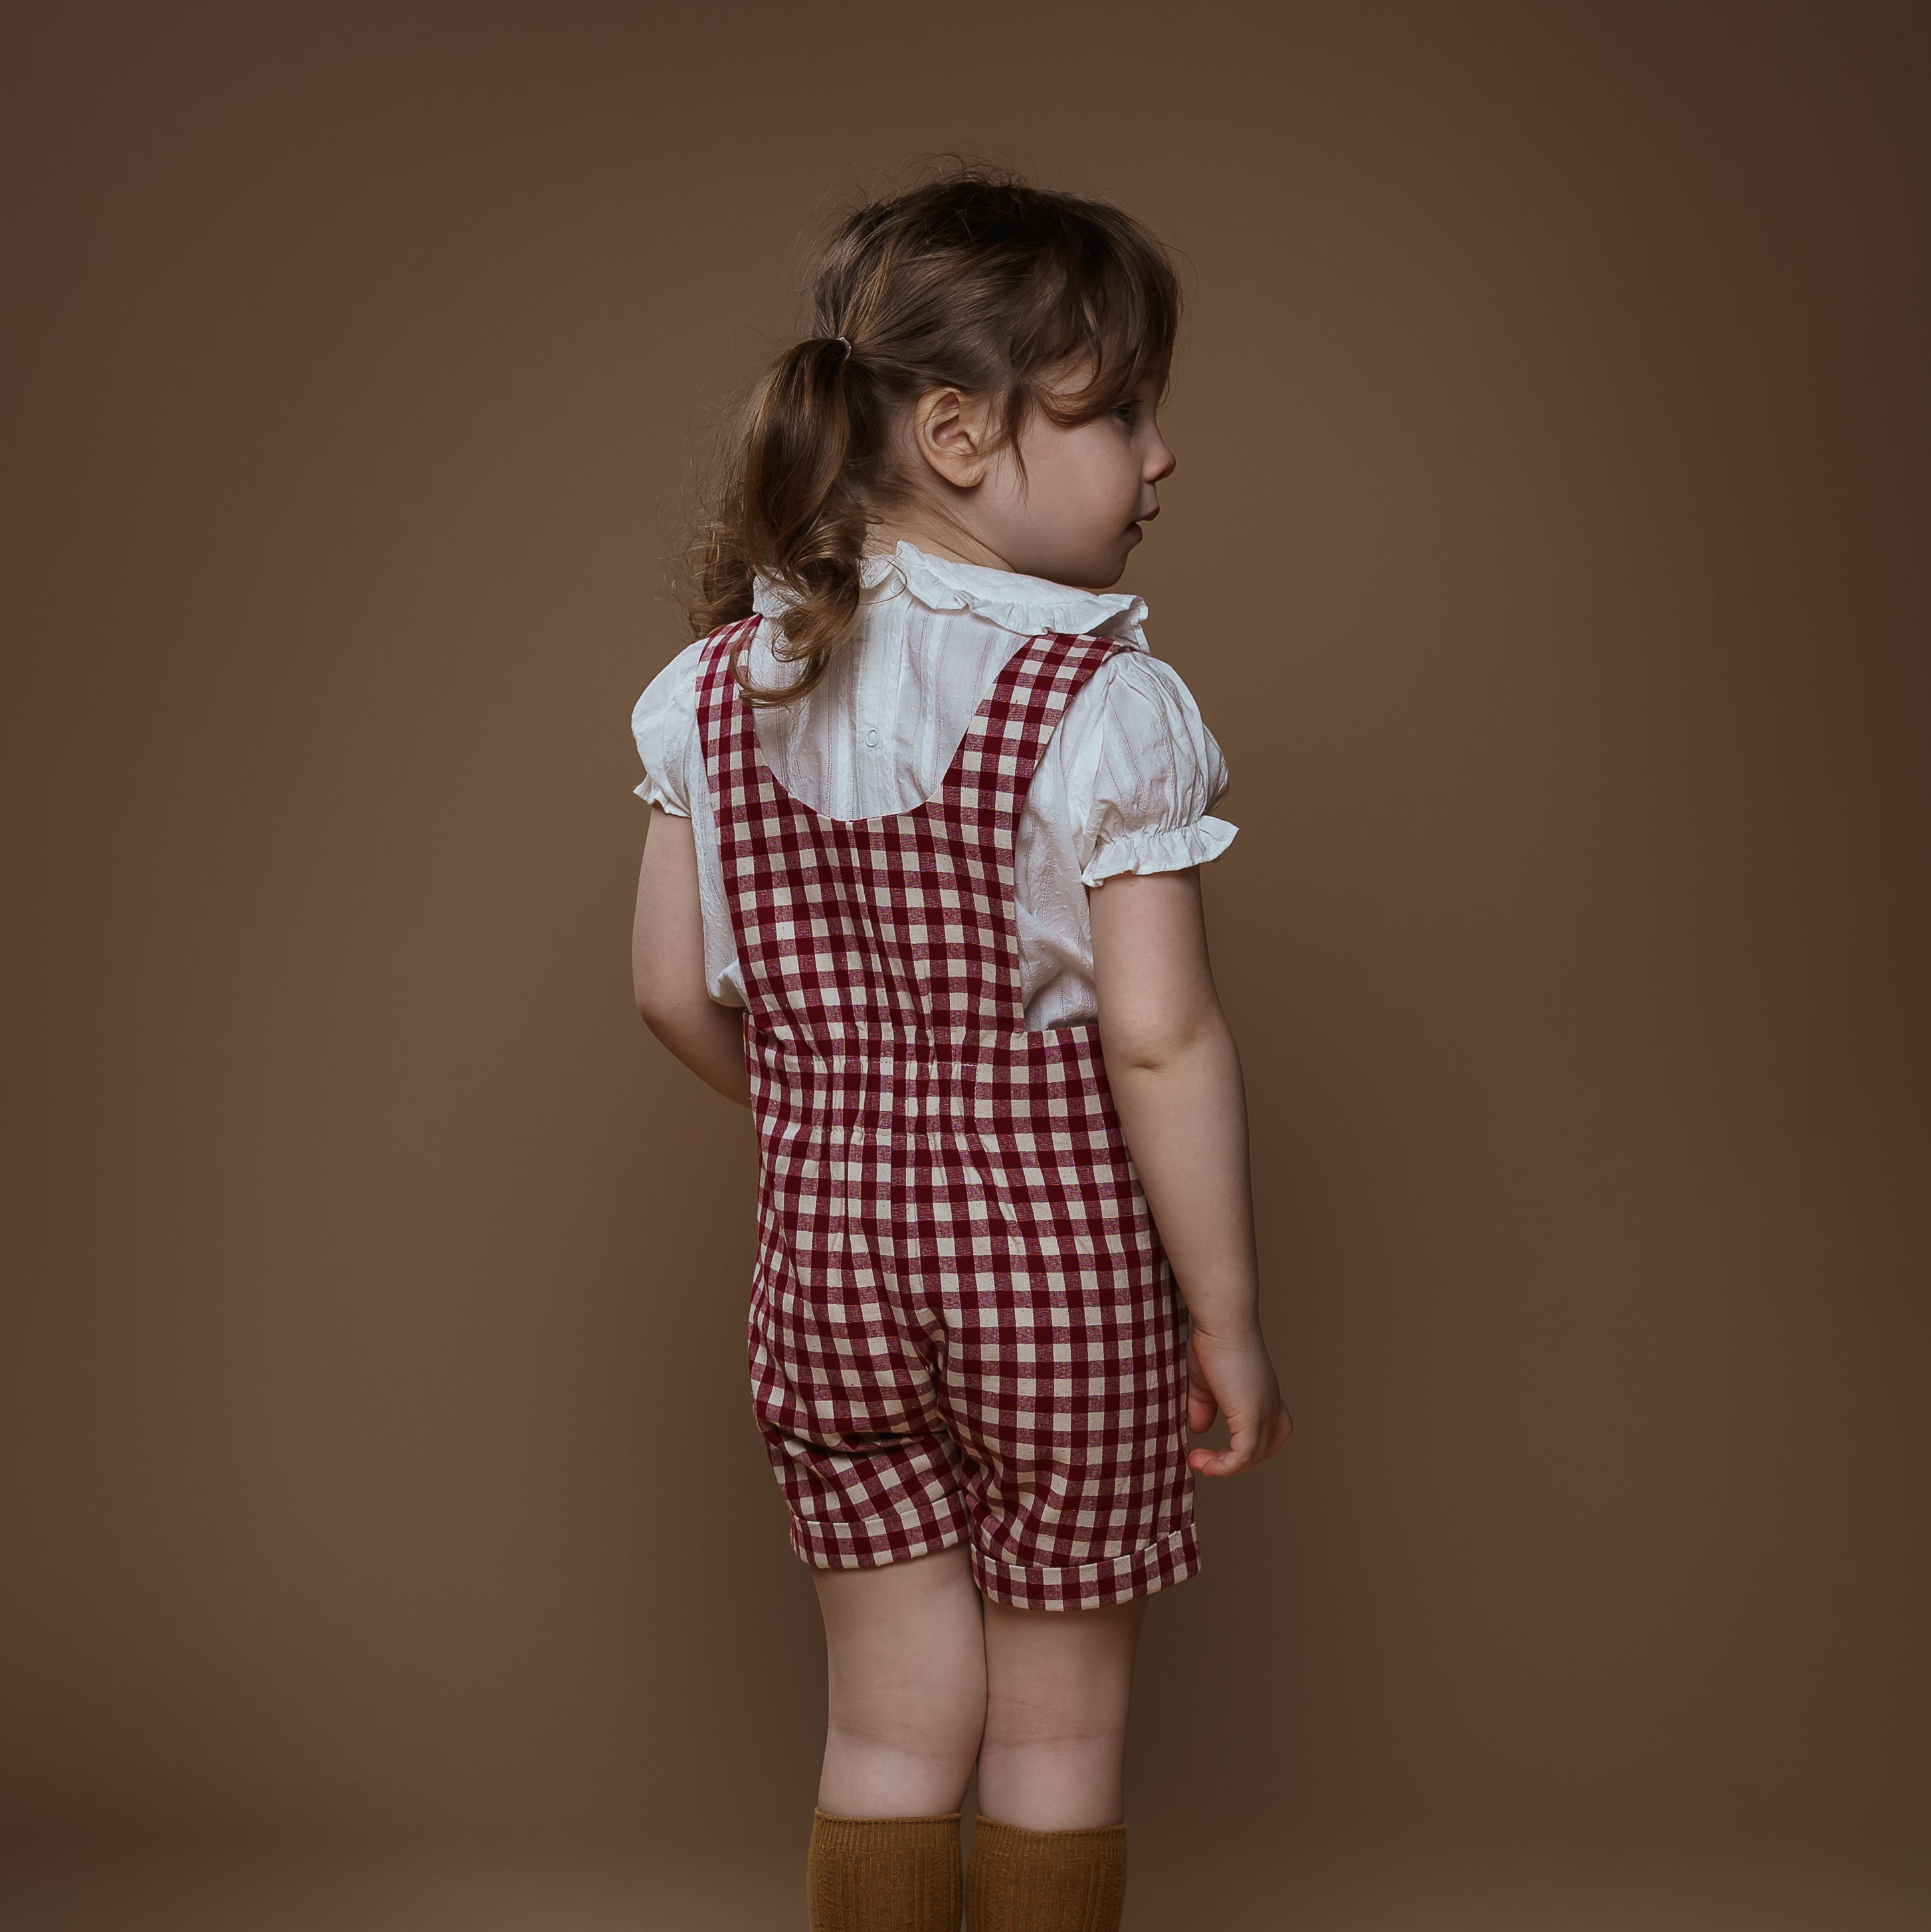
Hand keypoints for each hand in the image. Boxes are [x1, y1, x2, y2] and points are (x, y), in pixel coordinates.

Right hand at [1185, 1326, 1291, 1476]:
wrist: (1221, 1323)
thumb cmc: (1212, 1342)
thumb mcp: (1204, 1382)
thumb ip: (1203, 1407)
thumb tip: (1198, 1429)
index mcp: (1265, 1395)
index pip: (1272, 1433)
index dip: (1249, 1446)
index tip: (1217, 1447)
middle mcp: (1271, 1406)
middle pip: (1265, 1449)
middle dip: (1235, 1460)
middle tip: (1206, 1460)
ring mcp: (1265, 1412)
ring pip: (1253, 1457)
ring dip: (1222, 1466)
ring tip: (1197, 1461)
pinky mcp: (1252, 1417)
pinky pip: (1242, 1457)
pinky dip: (1223, 1467)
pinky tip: (1199, 1461)